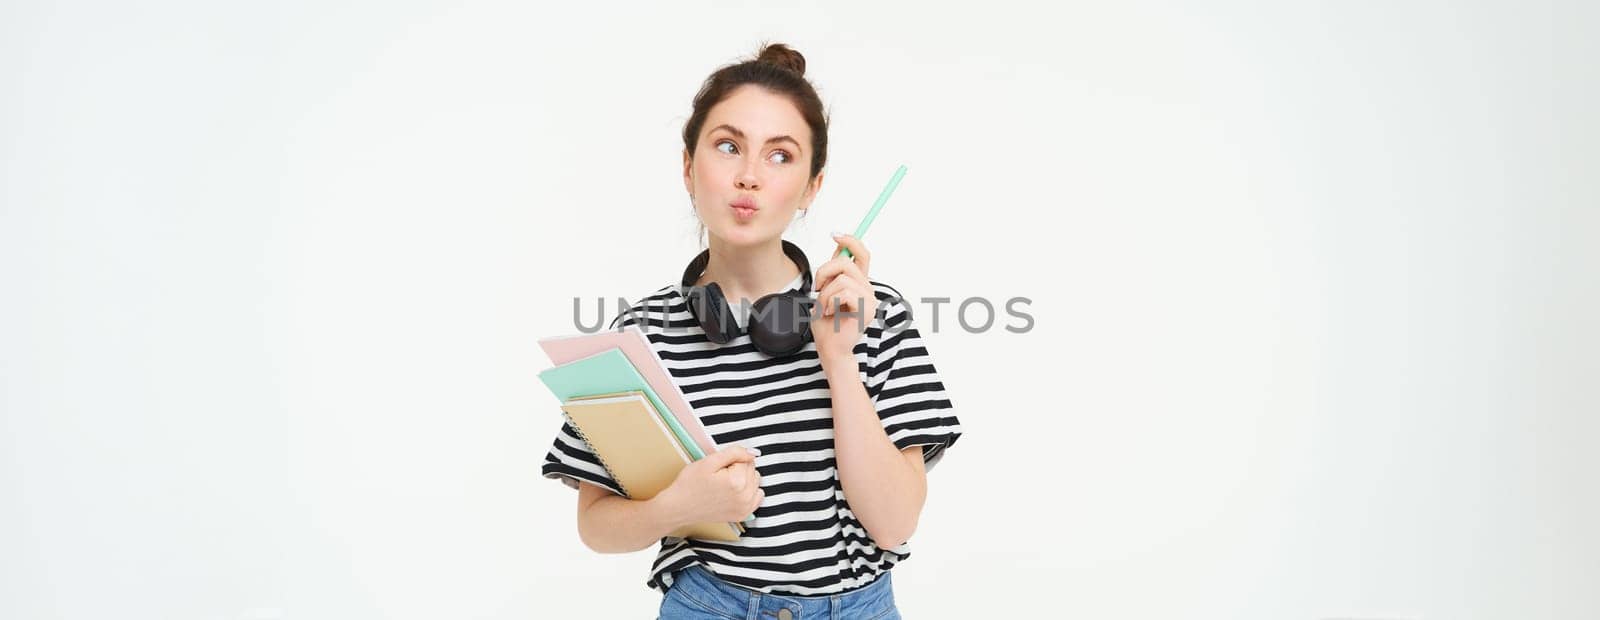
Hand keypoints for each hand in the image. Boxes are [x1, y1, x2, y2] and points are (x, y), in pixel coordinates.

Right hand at [656, 445, 762, 524]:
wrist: (679, 507)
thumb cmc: (690, 485)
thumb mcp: (709, 461)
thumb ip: (734, 452)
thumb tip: (753, 452)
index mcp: (737, 481)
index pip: (746, 459)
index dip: (731, 460)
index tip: (719, 468)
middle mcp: (744, 496)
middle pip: (752, 470)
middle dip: (738, 469)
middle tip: (719, 476)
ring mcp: (745, 508)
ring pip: (755, 482)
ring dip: (744, 480)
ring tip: (725, 484)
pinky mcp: (742, 514)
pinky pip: (757, 497)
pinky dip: (748, 492)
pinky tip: (734, 492)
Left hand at [812, 233, 879, 363]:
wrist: (830, 349)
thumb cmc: (827, 324)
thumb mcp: (826, 291)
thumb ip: (833, 273)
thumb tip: (838, 247)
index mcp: (859, 283)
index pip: (862, 254)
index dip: (850, 241)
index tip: (835, 234)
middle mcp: (867, 289)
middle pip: (846, 262)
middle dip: (824, 271)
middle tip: (818, 288)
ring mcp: (869, 299)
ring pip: (842, 279)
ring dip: (825, 293)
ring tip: (825, 307)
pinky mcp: (867, 310)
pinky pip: (844, 293)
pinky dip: (830, 302)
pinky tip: (830, 313)